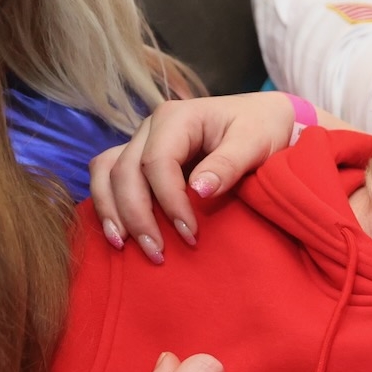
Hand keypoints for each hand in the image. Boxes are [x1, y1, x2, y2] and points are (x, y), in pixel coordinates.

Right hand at [88, 92, 299, 262]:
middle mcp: (152, 127)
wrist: (264, 118)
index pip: (157, 162)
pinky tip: (119, 233)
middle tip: (157, 253)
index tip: (190, 233)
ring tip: (124, 246)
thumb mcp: (255, 143)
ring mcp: (142, 141)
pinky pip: (110, 176)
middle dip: (137, 215)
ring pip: (108, 172)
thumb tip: (199, 191)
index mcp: (177, 118)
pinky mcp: (141, 157)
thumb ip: (228, 165)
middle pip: (126, 171)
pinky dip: (109, 203)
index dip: (169, 201)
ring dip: (111, 211)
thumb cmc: (262, 128)